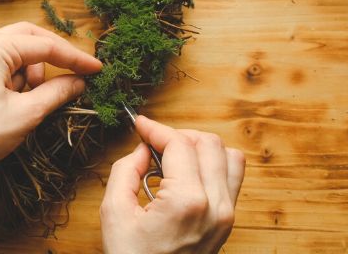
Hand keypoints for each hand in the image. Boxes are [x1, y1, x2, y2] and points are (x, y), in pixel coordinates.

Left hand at [0, 21, 102, 172]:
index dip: (74, 58)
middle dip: (54, 57)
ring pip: (14, 51)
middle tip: (76, 74)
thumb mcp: (28, 113)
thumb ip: (58, 91)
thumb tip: (80, 81)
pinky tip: (17, 100)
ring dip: (32, 70)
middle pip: (28, 37)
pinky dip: (16, 77)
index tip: (95, 68)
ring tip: (33, 99)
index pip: (44, 46)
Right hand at [100, 115, 245, 253]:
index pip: (179, 144)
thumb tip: (141, 149)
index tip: (139, 125)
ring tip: (174, 156)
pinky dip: (214, 165)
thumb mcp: (114, 212)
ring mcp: (227, 215)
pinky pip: (233, 177)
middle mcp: (216, 205)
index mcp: (187, 201)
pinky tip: (188, 173)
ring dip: (200, 148)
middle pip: (208, 143)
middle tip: (153, 142)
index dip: (156, 129)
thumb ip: (124, 171)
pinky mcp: (228, 222)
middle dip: (178, 135)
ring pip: (229, 156)